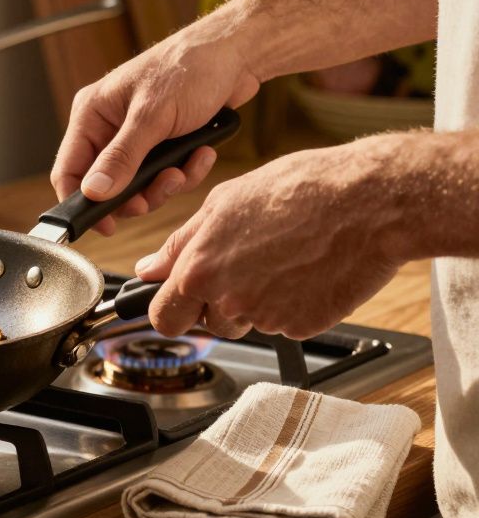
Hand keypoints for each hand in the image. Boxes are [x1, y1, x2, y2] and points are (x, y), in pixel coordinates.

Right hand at [52, 24, 261, 234]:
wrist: (237, 54)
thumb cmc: (190, 67)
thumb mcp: (152, 116)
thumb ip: (121, 157)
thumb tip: (94, 192)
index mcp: (92, 114)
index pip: (68, 170)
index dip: (82, 203)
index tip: (106, 226)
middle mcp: (109, 127)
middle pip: (107, 185)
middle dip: (138, 194)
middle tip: (163, 187)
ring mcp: (136, 137)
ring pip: (139, 185)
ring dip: (167, 184)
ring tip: (186, 166)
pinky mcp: (163, 143)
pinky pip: (165, 175)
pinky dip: (186, 171)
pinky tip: (202, 153)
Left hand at [134, 138, 405, 339]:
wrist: (369, 202)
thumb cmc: (300, 190)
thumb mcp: (224, 202)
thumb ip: (179, 244)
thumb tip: (148, 269)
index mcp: (200, 269)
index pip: (162, 317)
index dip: (170, 309)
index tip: (179, 301)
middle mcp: (228, 300)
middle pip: (206, 326)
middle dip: (213, 308)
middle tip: (242, 271)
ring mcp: (266, 317)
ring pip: (245, 324)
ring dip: (254, 303)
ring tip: (281, 260)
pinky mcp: (302, 327)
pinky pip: (284, 324)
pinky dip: (291, 304)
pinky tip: (306, 270)